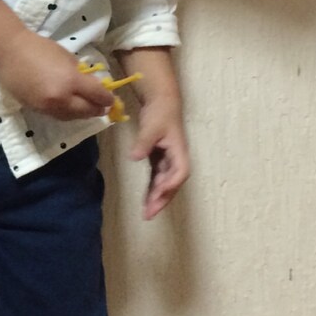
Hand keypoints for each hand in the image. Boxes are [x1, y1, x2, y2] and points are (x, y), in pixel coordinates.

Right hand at [0, 31, 114, 120]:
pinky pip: (58, 116)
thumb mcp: (67, 57)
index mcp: (71, 81)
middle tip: (103, 107)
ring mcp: (48, 107)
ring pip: (72, 117)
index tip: (111, 98)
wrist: (10, 53)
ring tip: (88, 109)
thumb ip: (82, 74)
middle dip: (98, 109)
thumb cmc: (40, 49)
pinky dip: (68, 114)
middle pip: (87, 111)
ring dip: (83, 114)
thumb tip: (94, 86)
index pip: (97, 96)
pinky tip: (71, 108)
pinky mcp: (37, 110)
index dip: (107, 98)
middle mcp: (61, 98)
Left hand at [129, 100, 189, 219]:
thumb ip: (144, 143)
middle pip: (173, 183)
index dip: (171, 184)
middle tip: (150, 214)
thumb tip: (135, 157)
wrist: (161, 101)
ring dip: (156, 198)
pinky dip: (151, 189)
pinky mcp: (160, 159)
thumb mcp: (151, 126)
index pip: (180, 172)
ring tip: (147, 213)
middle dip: (162, 199)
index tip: (159, 192)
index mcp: (179, 151)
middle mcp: (176, 158)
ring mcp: (168, 160)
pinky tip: (145, 199)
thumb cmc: (160, 112)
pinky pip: (157, 178)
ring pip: (164, 183)